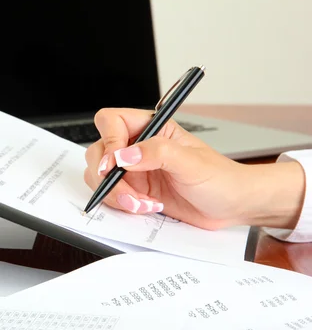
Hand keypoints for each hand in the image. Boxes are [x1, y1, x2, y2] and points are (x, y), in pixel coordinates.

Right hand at [83, 108, 304, 229]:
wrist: (231, 206)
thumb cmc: (220, 178)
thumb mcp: (192, 163)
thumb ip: (158, 153)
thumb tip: (124, 156)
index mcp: (151, 129)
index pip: (112, 122)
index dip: (109, 141)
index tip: (116, 164)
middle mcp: (138, 147)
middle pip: (99, 152)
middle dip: (109, 176)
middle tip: (129, 192)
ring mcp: (133, 170)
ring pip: (99, 177)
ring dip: (115, 194)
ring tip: (142, 203)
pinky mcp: (134, 191)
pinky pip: (111, 195)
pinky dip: (122, 205)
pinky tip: (146, 207)